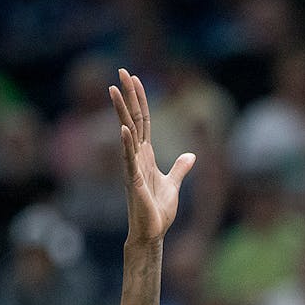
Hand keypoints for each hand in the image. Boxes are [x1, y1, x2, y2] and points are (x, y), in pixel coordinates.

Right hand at [110, 68, 195, 242]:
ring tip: (113, 89)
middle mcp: (136, 157)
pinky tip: (124, 129)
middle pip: (132, 119)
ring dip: (120, 111)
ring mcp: (133, 167)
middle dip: (127, 96)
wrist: (152, 233)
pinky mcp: (134, 182)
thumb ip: (180, 169)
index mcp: (146, 155)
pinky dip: (127, 145)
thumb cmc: (158, 211)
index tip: (135, 79)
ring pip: (126, 133)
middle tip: (120, 71)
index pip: (143, 121)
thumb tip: (191, 155)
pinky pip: (129, 160)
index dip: (140, 100)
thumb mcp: (174, 185)